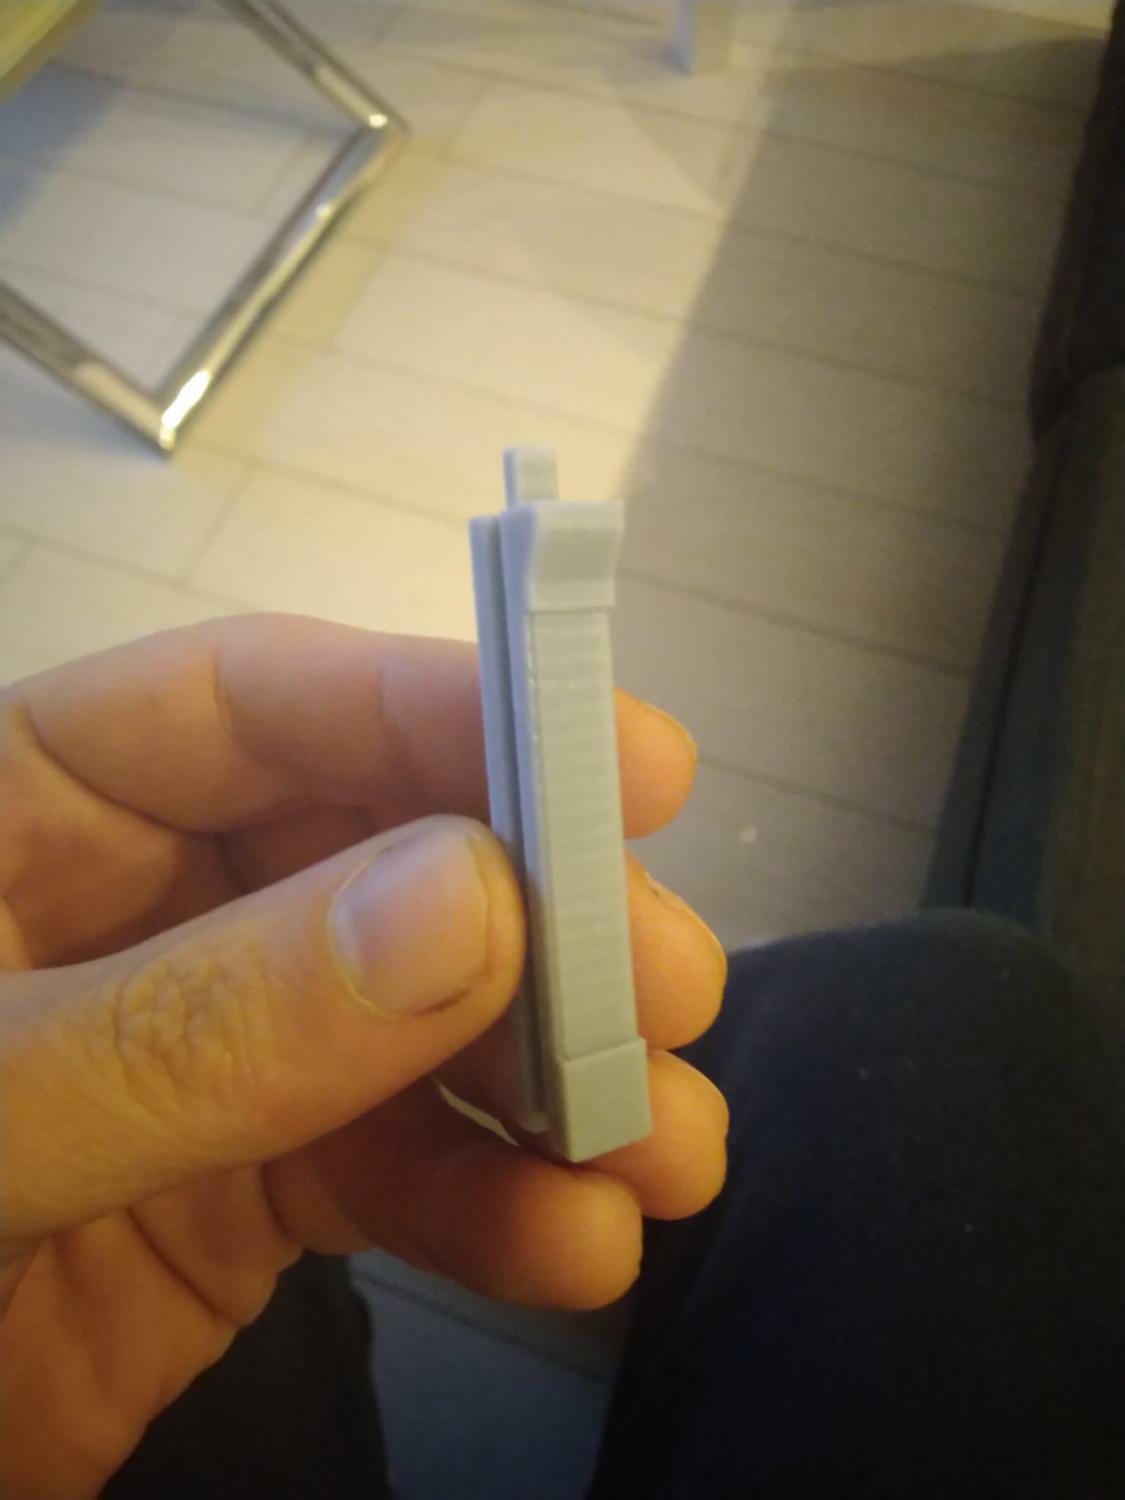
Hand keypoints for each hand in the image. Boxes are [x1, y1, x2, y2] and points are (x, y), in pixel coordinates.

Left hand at [0, 615, 726, 1498]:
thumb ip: (198, 1020)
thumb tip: (467, 904)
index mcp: (25, 809)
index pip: (257, 703)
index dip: (442, 706)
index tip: (624, 756)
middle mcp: (139, 904)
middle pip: (378, 853)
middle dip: (541, 918)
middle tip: (669, 981)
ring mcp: (209, 1048)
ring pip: (418, 1020)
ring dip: (557, 1082)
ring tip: (668, 1144)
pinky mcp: (250, 1188)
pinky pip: (396, 1168)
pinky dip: (496, 1206)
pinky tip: (576, 1245)